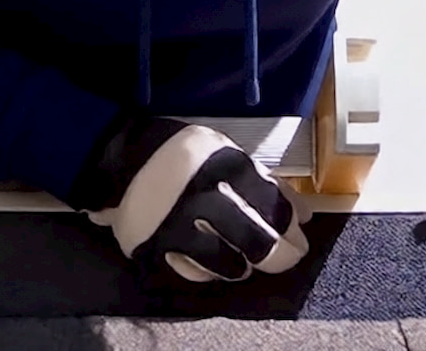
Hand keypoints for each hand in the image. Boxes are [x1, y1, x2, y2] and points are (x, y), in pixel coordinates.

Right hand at [69, 116, 310, 281]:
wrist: (123, 158)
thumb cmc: (184, 155)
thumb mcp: (225, 152)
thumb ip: (263, 180)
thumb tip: (302, 215)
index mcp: (224, 165)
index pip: (274, 206)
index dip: (291, 226)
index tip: (299, 235)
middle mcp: (202, 195)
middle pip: (258, 242)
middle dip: (280, 255)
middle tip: (287, 257)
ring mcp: (178, 224)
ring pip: (230, 264)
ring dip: (245, 265)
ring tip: (247, 259)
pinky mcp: (157, 246)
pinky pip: (196, 272)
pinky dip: (212, 270)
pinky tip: (216, 261)